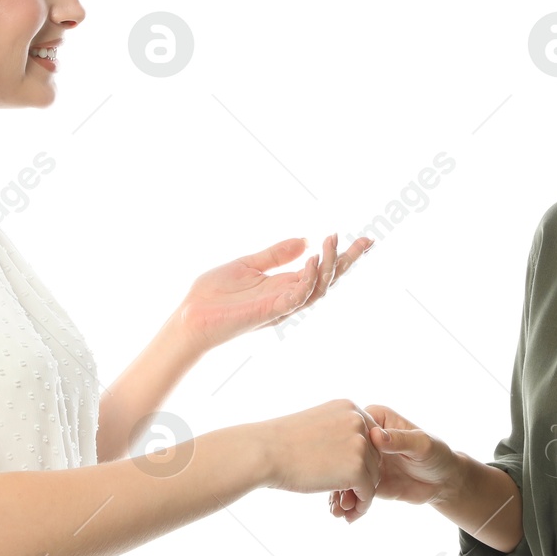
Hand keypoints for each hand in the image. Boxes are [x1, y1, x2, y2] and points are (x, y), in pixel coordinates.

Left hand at [174, 233, 373, 352]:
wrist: (190, 316)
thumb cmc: (214, 294)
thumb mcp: (248, 265)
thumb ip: (276, 255)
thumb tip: (304, 239)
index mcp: (284, 286)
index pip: (319, 270)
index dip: (340, 256)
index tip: (362, 241)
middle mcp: (287, 298)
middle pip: (327, 281)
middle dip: (347, 262)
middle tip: (366, 242)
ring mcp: (280, 306)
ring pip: (317, 289)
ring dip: (327, 265)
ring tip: (333, 241)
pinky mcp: (269, 312)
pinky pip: (296, 298)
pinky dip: (306, 280)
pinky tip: (311, 260)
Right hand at [259, 399, 382, 516]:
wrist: (263, 452)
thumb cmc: (279, 444)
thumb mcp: (315, 426)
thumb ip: (337, 434)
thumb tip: (351, 457)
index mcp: (349, 407)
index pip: (369, 438)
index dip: (360, 461)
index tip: (348, 478)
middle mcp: (359, 421)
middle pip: (374, 458)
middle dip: (362, 480)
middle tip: (347, 499)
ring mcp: (360, 444)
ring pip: (372, 478)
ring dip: (360, 496)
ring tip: (344, 509)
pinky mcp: (356, 469)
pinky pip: (367, 494)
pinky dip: (361, 508)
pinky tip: (348, 517)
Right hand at [329, 405, 461, 523]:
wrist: (442, 481)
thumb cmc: (437, 455)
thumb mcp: (421, 444)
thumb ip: (399, 440)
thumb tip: (376, 436)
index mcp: (376, 419)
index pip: (352, 428)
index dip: (342, 445)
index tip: (338, 465)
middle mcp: (366, 438)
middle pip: (343, 453)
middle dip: (338, 475)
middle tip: (337, 495)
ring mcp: (364, 460)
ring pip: (344, 474)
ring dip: (339, 493)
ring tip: (338, 511)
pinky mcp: (366, 479)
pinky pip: (352, 489)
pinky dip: (346, 502)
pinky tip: (344, 515)